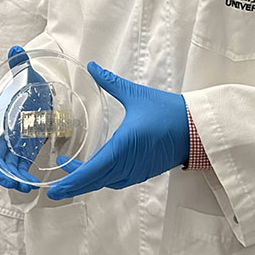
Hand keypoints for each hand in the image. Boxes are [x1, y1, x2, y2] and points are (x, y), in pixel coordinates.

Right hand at [0, 46, 49, 192]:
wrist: (39, 94)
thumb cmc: (28, 84)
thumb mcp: (25, 74)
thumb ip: (19, 64)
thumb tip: (15, 50)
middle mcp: (1, 134)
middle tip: (10, 180)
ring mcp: (12, 145)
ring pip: (5, 166)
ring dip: (12, 178)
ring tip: (25, 186)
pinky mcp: (24, 152)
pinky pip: (18, 168)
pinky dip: (22, 177)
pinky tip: (31, 184)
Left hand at [46, 62, 187, 199]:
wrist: (199, 129)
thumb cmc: (170, 112)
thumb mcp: (136, 95)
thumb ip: (110, 82)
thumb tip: (92, 67)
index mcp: (123, 147)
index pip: (92, 171)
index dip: (72, 181)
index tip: (55, 188)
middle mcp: (128, 164)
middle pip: (95, 181)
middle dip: (73, 185)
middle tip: (54, 188)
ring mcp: (137, 170)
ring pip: (106, 182)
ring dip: (88, 182)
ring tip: (71, 175)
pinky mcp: (145, 171)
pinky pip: (118, 181)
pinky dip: (103, 180)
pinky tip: (96, 172)